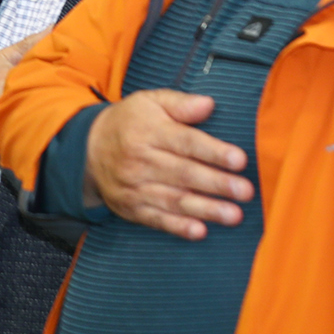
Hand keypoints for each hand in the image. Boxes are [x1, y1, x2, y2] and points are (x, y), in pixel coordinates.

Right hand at [81, 89, 248, 238]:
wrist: (88, 150)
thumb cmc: (128, 123)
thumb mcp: (149, 102)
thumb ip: (180, 103)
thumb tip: (209, 104)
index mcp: (148, 131)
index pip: (186, 142)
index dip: (213, 152)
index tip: (239, 160)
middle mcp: (140, 160)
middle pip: (184, 173)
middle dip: (217, 183)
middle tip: (245, 191)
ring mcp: (135, 187)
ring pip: (174, 199)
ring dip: (206, 209)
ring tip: (233, 215)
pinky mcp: (132, 208)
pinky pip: (157, 219)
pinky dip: (178, 227)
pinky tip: (199, 231)